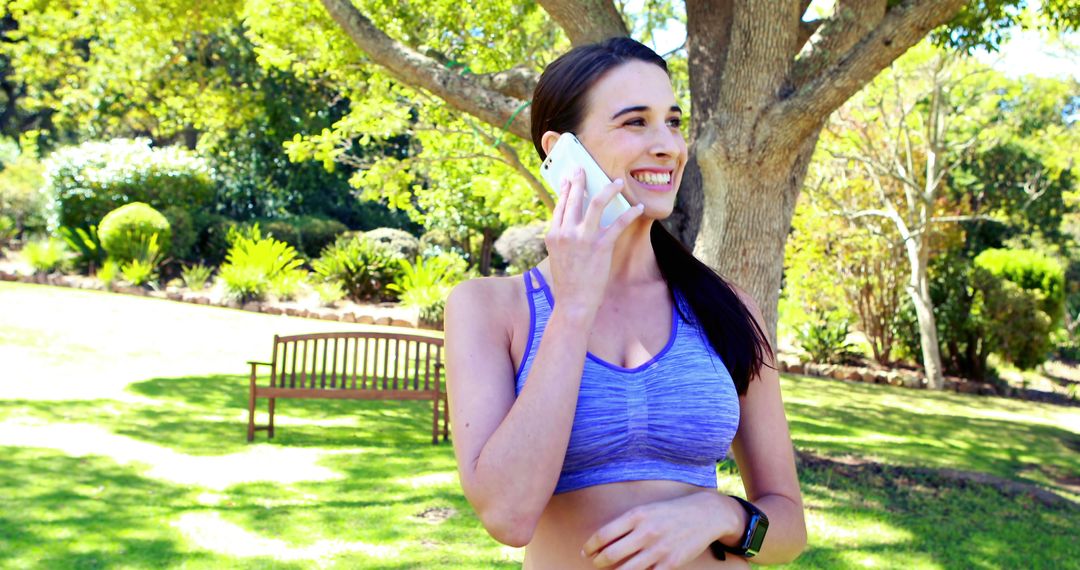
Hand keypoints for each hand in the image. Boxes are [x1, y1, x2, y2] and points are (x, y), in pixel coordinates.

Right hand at [545, 166, 645, 315]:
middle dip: (580, 180)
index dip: (565, 190)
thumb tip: (571, 224)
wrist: (573, 302)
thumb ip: (562, 239)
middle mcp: (566, 233)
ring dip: (609, 189)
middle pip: (575, 198)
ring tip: (618, 182)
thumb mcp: (558, 257)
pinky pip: (618, 223)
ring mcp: (583, 238)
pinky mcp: (600, 246)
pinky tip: (637, 207)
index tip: (569, 179)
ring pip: (596, 203)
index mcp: (553, 235)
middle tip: (585, 168)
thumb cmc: (567, 283)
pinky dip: (630, 213)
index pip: (560, 205)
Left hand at [581, 492, 723, 569]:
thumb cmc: (671, 511)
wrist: (705, 514)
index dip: (590, 546)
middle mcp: (646, 532)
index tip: (586, 551)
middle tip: (595, 563)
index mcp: (637, 516)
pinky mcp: (670, 564)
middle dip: (598, 562)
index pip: (603, 535)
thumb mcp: (646, 509)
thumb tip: (604, 540)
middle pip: (610, 555)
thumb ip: (626, 523)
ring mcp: (658, 550)